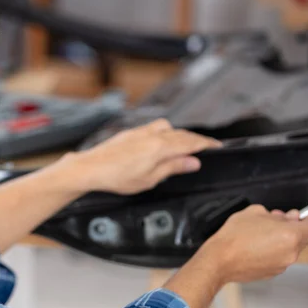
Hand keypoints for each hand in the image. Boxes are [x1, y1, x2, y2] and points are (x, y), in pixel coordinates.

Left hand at [71, 119, 220, 194]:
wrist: (89, 168)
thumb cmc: (116, 177)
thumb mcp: (149, 179)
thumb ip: (172, 167)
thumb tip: (192, 161)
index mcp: (160, 146)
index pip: (191, 142)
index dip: (206, 144)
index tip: (217, 146)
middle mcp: (151, 134)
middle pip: (181, 134)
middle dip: (196, 140)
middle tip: (206, 147)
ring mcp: (140, 131)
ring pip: (167, 128)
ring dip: (179, 134)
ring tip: (184, 146)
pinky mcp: (130, 133)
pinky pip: (154, 128)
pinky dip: (164, 133)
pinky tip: (160, 143)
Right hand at [198, 205, 307, 284]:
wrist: (219, 260)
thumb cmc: (234, 237)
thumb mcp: (254, 212)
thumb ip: (274, 214)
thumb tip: (282, 218)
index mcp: (291, 236)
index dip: (306, 219)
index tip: (300, 216)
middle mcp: (290, 253)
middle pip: (301, 238)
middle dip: (291, 228)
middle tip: (275, 221)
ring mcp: (282, 265)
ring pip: (288, 249)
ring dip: (280, 240)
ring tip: (260, 234)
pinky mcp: (272, 273)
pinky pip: (278, 258)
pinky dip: (272, 252)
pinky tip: (255, 246)